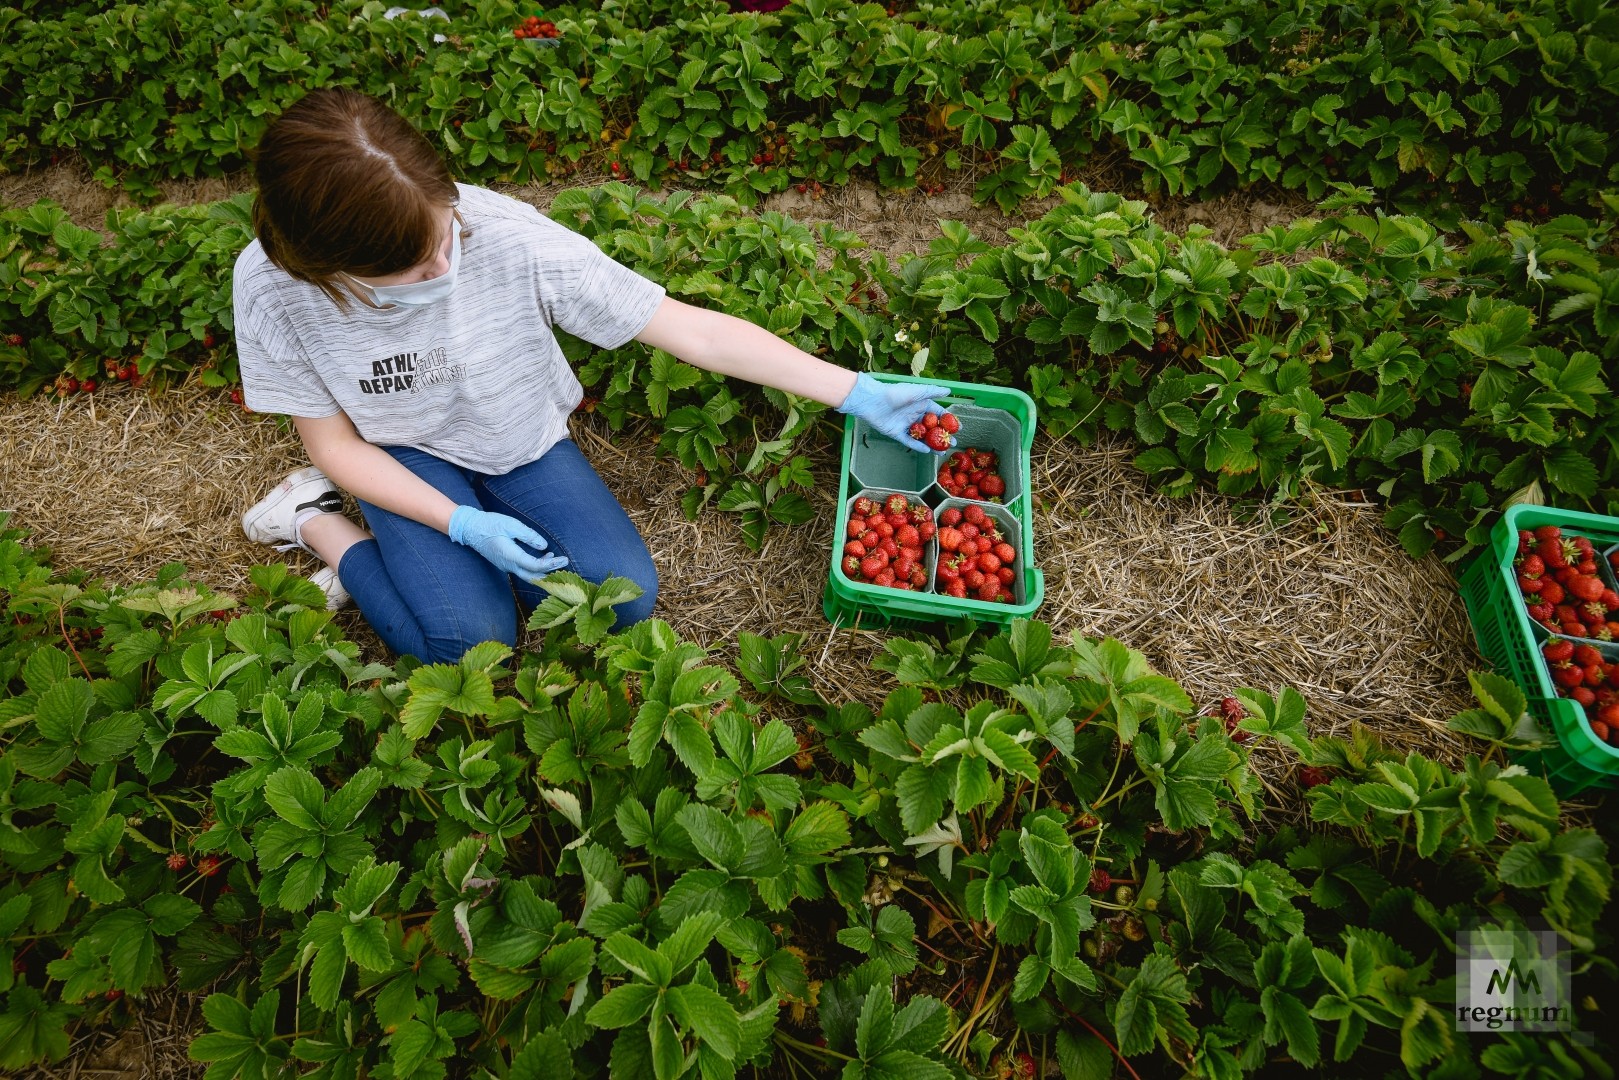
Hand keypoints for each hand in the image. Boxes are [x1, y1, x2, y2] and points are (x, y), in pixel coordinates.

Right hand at [447, 506, 569, 580]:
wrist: (470, 528)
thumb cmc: (490, 524)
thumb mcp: (511, 525)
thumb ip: (529, 536)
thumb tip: (544, 546)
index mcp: (510, 556)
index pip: (535, 566)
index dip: (552, 564)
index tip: (564, 559)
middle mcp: (508, 565)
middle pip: (533, 576)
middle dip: (550, 572)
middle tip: (564, 564)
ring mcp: (506, 566)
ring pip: (528, 575)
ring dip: (543, 570)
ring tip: (555, 558)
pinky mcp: (505, 563)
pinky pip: (522, 570)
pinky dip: (535, 567)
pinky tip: (543, 556)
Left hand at [836, 372, 950, 452]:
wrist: (873, 401)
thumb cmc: (895, 393)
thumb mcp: (917, 391)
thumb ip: (932, 392)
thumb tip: (949, 390)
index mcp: (921, 404)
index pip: (938, 414)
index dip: (948, 421)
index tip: (958, 429)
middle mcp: (915, 415)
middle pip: (932, 428)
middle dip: (943, 436)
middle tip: (954, 444)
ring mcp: (906, 425)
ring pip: (922, 437)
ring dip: (932, 444)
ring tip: (943, 451)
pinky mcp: (897, 433)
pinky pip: (909, 441)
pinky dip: (918, 446)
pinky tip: (927, 451)